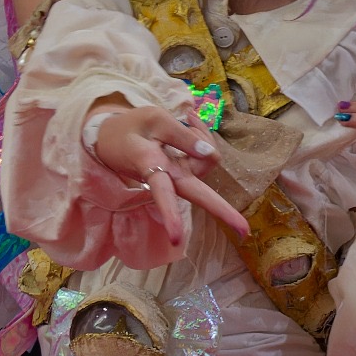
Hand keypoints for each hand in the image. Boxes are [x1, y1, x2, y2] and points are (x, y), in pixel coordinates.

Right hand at [87, 105, 250, 243]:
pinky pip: (202, 155)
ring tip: (189, 117)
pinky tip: (191, 120)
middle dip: (221, 211)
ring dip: (204, 137)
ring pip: (205, 160)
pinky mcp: (182, 172)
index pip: (163, 192)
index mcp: (150, 166)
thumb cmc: (130, 128)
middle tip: (244, 231)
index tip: (176, 239)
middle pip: (196, 193)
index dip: (170, 214)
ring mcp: (176, 177)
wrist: (110, 138)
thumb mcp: (153, 119)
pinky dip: (201, 137)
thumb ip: (181, 136)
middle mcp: (166, 177)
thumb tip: (210, 153)